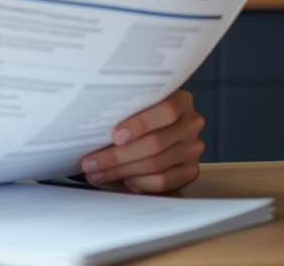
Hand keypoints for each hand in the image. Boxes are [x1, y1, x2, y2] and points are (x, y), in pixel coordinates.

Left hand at [79, 89, 204, 193]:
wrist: (161, 125)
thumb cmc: (140, 112)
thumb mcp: (137, 102)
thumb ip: (126, 108)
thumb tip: (93, 126)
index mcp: (181, 100)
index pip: (165, 111)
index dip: (140, 125)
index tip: (114, 136)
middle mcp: (191, 124)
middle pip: (155, 143)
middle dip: (117, 156)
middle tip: (91, 162)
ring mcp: (192, 148)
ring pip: (156, 164)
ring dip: (122, 171)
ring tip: (98, 173)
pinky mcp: (190, 169)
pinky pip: (166, 181)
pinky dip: (143, 183)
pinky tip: (125, 181)